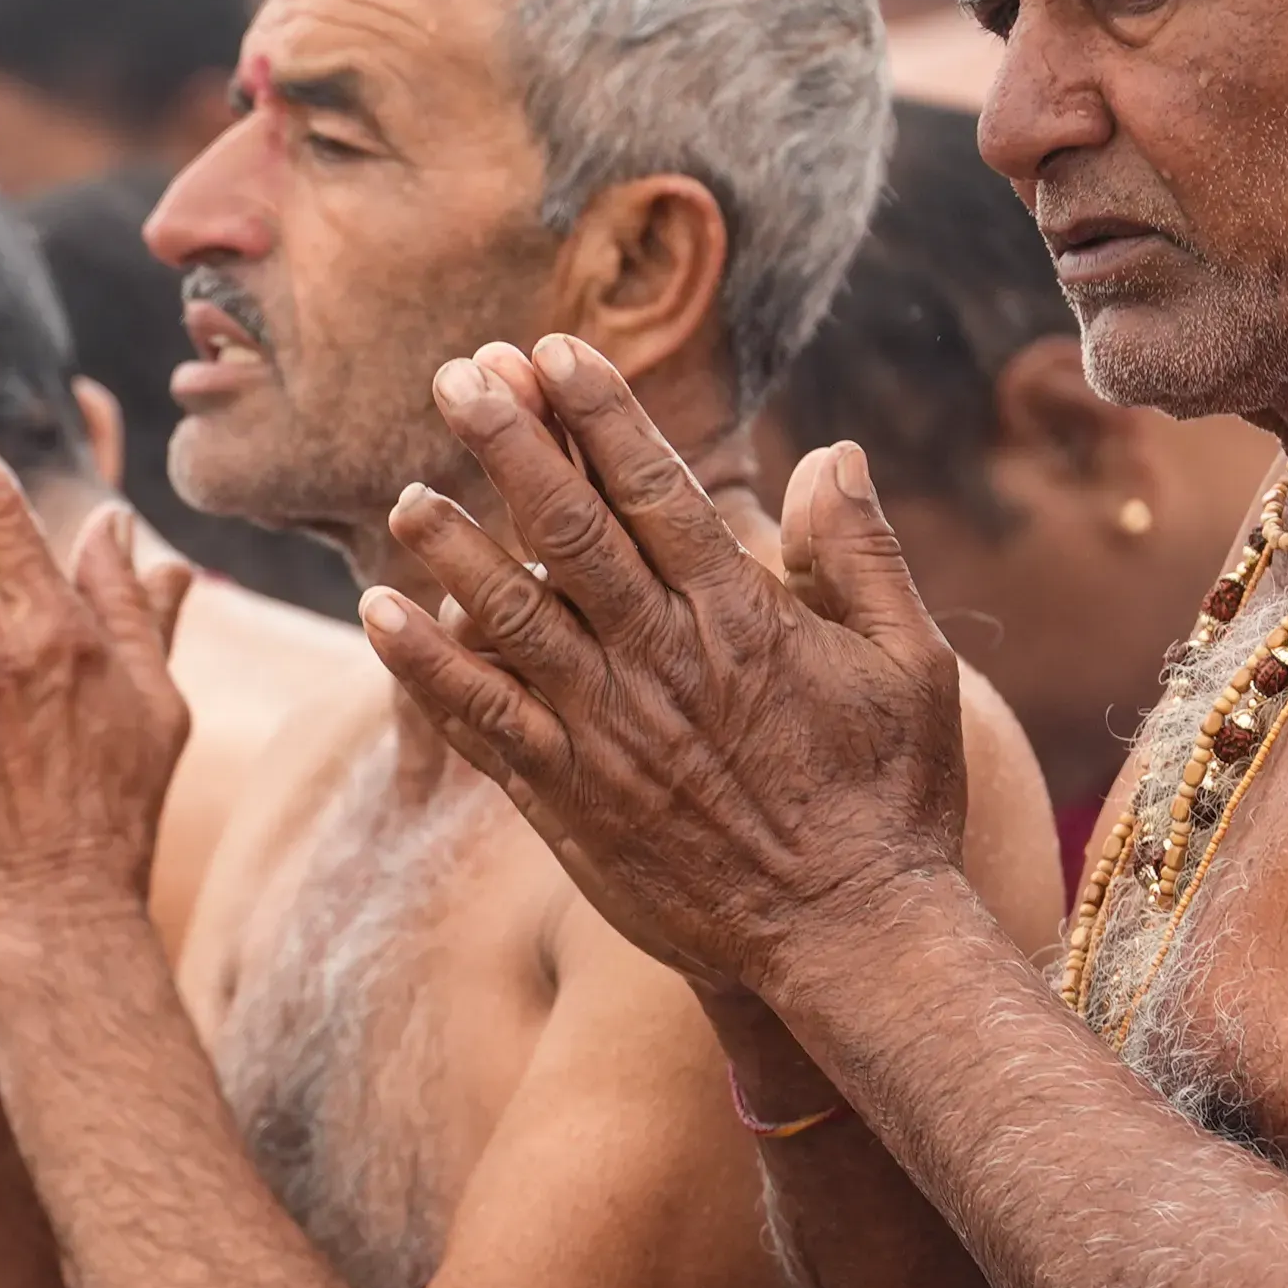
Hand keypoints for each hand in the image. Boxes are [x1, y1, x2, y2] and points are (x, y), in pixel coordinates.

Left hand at [362, 334, 971, 997]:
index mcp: (742, 616)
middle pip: (567, 529)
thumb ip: (860, 555)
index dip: (599, 414)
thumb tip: (831, 452)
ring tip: (405, 492)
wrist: (846, 935)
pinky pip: (478, 718)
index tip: (552, 352)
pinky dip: (424, 666)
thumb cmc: (891, 796)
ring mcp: (604, 729)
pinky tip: (377, 615)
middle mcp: (660, 660)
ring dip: (450, 547)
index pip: (655, 489)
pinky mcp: (565, 795)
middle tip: (459, 374)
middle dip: (511, 443)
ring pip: (507, 616)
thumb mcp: (910, 663)